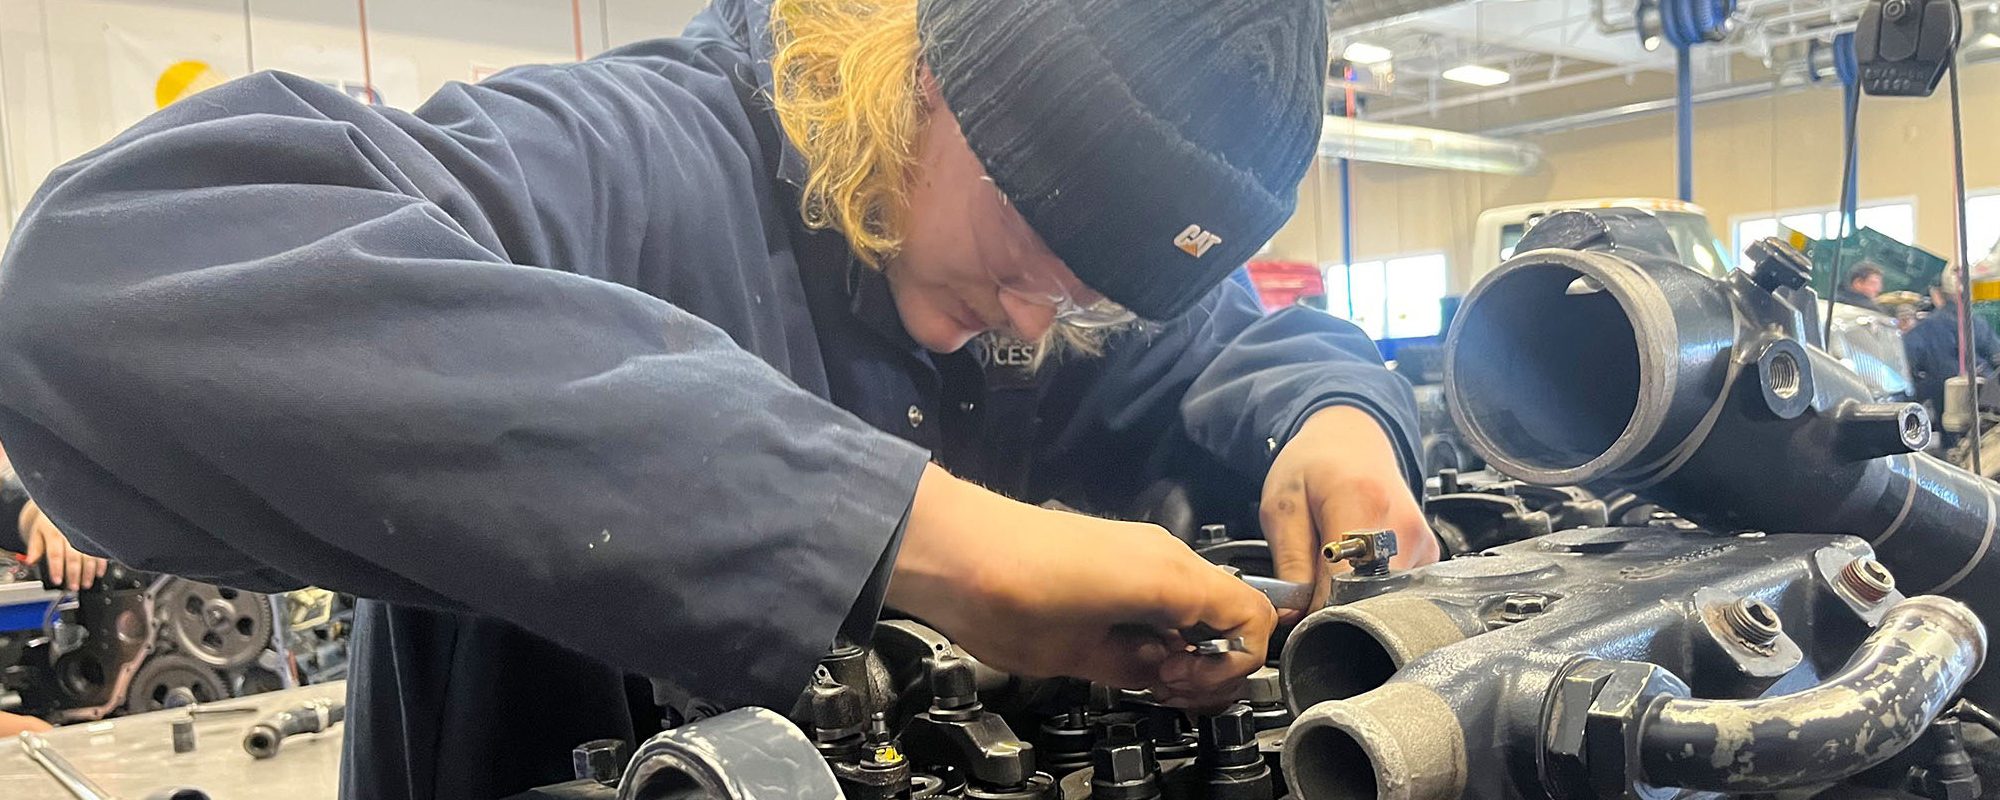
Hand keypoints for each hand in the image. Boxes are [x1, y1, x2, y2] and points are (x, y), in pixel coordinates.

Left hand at [18, 500, 106, 590]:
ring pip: (89, 554)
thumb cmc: (49, 520)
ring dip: (89, 571)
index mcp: (54, 531)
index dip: (56, 568)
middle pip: (74, 556)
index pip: (55, 553)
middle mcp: (71, 532)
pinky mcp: (94, 535)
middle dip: (74, 573)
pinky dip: (101, 563)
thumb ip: (34, 548)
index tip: (57, 581)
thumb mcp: (37, 532)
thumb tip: (29, 562)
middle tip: (74, 587)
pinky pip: (100, 550)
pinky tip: (99, 573)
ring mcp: (85, 533)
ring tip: (86, 583)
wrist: (62, 504)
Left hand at [889, 464, 1276, 709]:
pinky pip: (1160, 591)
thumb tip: (1164, 672)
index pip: (1251, 619)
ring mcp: (1139, 551)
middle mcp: (1163, 556)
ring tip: (1144, 675)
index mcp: (1169, 577)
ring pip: (1196, 603)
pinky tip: (1122, 648)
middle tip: (1169, 691)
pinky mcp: (1112, 553)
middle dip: (1209, 662)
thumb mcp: (1080, 655)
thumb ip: (1137, 666)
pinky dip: (1157, 624)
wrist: (954, 550)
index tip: (1186, 688)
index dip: (1232, 667)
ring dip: (1183, 646)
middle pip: (1228, 612)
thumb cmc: (1010, 594)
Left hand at [1262, 406, 1438, 622]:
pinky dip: (1373, 590)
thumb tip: (1292, 616)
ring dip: (1355, 598)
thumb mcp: (1283, 507)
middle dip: (1337, 606)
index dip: (1316, 606)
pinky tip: (1357, 566)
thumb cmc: (1315, 466)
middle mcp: (1402, 527)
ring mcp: (1421, 542)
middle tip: (1314, 587)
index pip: (1343, 586)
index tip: (1299, 608)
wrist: (1351, 440)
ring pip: (1386, 600)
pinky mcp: (1428, 554)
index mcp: (1363, 505)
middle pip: (1370, 598)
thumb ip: (1289, 564)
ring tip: (1335, 568)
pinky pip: (1399, 592)